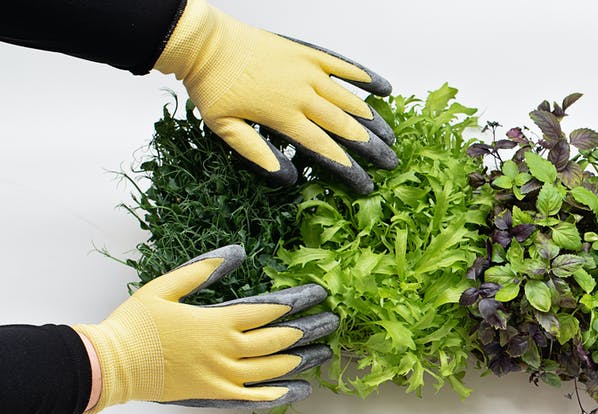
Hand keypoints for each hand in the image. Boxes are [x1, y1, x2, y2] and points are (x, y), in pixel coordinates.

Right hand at [74, 245, 336, 412]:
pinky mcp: (215, 395)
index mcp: (218, 321)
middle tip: (334, 322)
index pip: (271, 309)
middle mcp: (227, 350)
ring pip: (275, 369)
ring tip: (326, 351)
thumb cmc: (135, 322)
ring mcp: (222, 376)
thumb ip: (205, 267)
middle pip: (281, 340)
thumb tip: (239, 251)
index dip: (299, 300)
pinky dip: (282, 393)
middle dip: (311, 329)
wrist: (111, 364)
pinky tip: (303, 388)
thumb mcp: (167, 285)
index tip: (320, 294)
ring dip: (304, 359)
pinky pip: (256, 397)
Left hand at [154, 0, 396, 190]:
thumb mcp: (226, 129)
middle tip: (391, 163)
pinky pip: (344, 65)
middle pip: (346, 127)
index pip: (326, 149)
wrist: (205, 44)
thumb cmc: (212, 87)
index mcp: (284, 116)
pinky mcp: (308, 53)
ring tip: (391, 136)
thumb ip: (257, 154)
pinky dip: (366, 77)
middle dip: (372, 149)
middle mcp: (302, 94)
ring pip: (350, 100)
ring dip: (374, 120)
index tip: (368, 185)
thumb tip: (288, 179)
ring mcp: (309, 71)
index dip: (350, 170)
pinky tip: (384, 89)